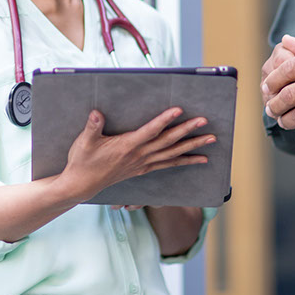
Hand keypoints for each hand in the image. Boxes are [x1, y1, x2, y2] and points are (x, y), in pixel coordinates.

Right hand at [59, 107, 213, 202]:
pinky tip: (199, 159)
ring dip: (193, 146)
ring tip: (211, 139)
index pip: (150, 131)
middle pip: (168, 142)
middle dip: (188, 131)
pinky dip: (185, 161)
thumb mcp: (84, 142)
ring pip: (173, 154)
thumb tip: (97, 113)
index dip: (164, 120)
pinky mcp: (143, 169)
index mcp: (127, 146)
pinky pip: (169, 165)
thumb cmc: (83, 161)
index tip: (178, 110)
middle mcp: (139, 156)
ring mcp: (143, 164)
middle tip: (204, 120)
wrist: (83, 184)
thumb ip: (92, 127)